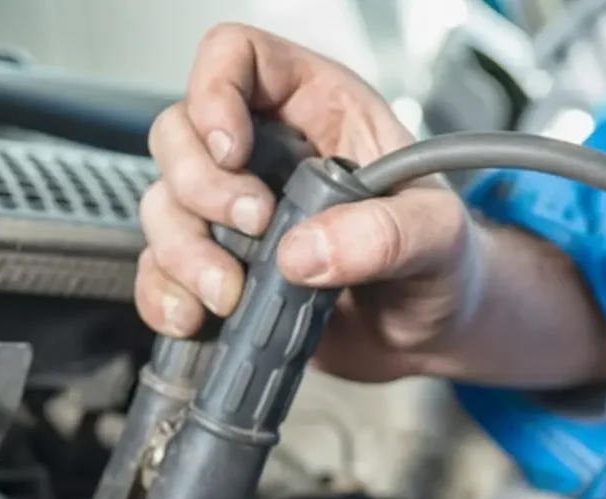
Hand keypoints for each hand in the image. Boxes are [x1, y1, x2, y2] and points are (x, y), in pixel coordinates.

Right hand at [137, 24, 476, 382]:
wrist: (436, 333)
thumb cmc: (445, 264)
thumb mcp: (438, 238)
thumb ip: (386, 235)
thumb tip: (306, 251)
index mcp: (318, 111)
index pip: (237, 57)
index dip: (216, 92)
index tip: (234, 150)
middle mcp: (267, 154)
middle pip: (180, 133)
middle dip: (200, 187)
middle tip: (253, 228)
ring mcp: (237, 215)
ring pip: (164, 205)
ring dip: (183, 253)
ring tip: (231, 294)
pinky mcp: (224, 270)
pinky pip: (161, 271)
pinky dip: (164, 296)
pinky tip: (195, 318)